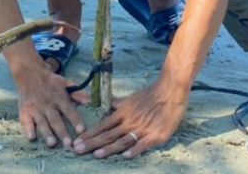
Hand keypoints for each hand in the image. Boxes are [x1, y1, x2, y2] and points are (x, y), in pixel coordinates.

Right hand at [12, 62, 86, 148]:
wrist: (29, 73)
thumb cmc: (50, 81)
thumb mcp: (64, 83)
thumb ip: (76, 93)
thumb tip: (89, 101)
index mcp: (59, 97)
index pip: (69, 110)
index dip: (75, 120)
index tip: (81, 130)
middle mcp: (47, 104)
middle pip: (56, 119)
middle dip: (62, 132)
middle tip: (68, 144)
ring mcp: (35, 108)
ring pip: (42, 122)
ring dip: (47, 133)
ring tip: (52, 143)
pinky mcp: (25, 111)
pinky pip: (26, 122)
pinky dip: (29, 129)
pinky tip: (31, 138)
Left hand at [73, 78, 188, 158]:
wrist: (170, 90)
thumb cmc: (151, 94)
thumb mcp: (132, 97)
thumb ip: (120, 104)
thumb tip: (110, 106)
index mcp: (123, 113)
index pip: (103, 126)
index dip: (90, 134)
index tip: (77, 141)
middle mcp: (129, 122)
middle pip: (108, 135)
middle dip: (92, 143)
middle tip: (77, 150)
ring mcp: (142, 129)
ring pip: (122, 140)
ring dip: (109, 148)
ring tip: (96, 155)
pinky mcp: (155, 135)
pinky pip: (143, 144)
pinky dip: (135, 150)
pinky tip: (126, 156)